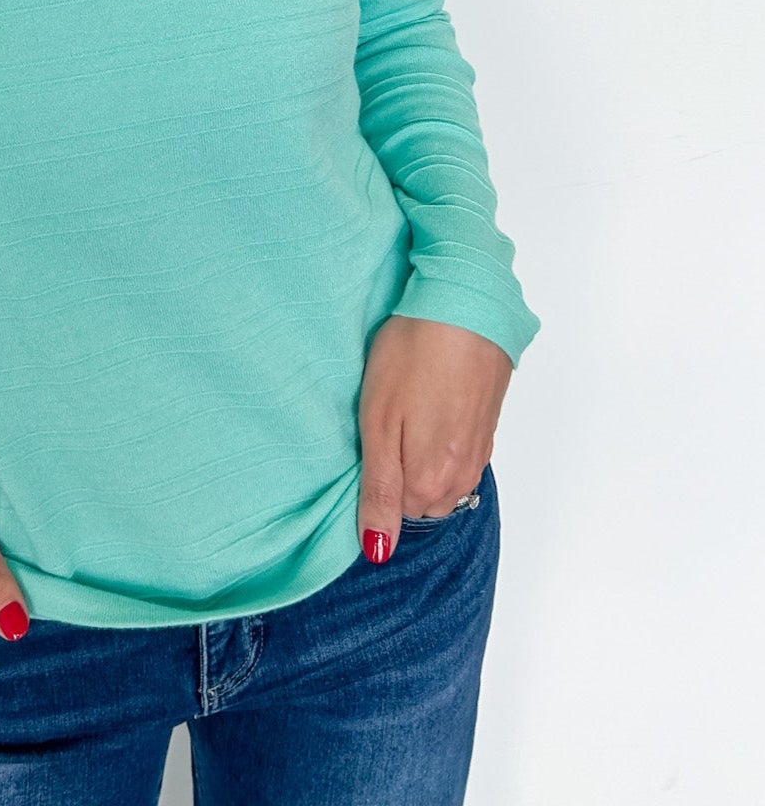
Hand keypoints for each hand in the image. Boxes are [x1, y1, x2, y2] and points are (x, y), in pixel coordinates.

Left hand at [356, 315, 511, 564]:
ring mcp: (479, 451)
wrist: (464, 307)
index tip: (369, 442)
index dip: (376, 479)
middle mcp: (461, 477)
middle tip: (386, 426)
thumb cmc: (412, 357)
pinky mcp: (488, 426)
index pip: (395, 512)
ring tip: (407, 413)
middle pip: (421, 500)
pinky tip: (431, 406)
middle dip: (400, 475)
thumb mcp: (378, 423)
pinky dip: (442, 441)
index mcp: (430, 483)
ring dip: (422, 459)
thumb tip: (377, 550)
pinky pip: (460, 455)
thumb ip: (378, 491)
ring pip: (443, 480)